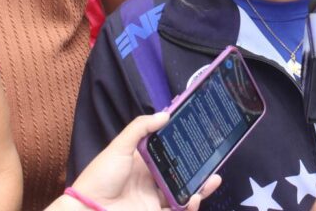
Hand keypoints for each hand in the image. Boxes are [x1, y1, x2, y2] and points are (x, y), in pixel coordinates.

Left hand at [62, 113, 220, 210]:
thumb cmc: (101, 176)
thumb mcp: (119, 147)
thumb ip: (140, 128)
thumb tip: (166, 114)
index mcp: (142, 161)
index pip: (167, 150)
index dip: (183, 144)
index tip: (198, 134)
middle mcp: (150, 179)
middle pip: (180, 170)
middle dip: (198, 165)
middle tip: (213, 157)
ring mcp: (154, 198)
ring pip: (183, 190)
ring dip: (201, 186)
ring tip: (214, 178)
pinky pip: (178, 208)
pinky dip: (190, 205)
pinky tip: (195, 197)